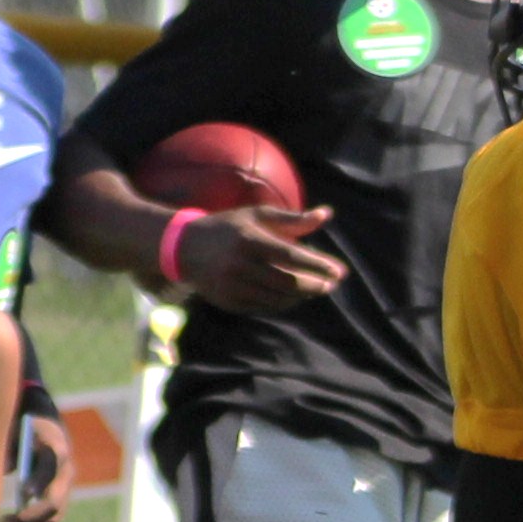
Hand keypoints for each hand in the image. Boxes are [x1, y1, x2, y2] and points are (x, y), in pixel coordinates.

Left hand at [3, 412, 69, 521]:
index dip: (39, 480)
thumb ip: (10, 447)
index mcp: (56, 450)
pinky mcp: (57, 508)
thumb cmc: (25, 430)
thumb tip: (3, 469)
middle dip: (30, 518)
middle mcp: (65, 476)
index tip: (24, 492)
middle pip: (54, 504)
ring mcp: (64, 494)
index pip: (52, 466)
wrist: (46, 433)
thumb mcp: (16, 431)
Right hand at [169, 204, 341, 312]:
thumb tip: (327, 214)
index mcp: (248, 241)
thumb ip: (291, 218)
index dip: (318, 265)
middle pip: (287, 281)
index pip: (291, 256)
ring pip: (277, 298)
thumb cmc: (227, 227)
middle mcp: (239, 265)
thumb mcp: (256, 216)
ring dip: (301, 296)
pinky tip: (293, 297)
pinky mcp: (227, 301)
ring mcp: (231, 286)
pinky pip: (262, 307)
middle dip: (314, 285)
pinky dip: (282, 303)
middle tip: (331, 284)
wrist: (183, 248)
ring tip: (316, 290)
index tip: (339, 271)